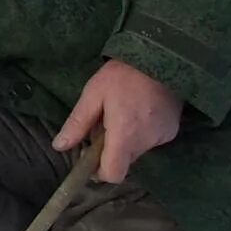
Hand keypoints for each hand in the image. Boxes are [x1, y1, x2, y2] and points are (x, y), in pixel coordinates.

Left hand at [52, 59, 182, 182]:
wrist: (161, 56)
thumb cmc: (122, 74)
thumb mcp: (93, 95)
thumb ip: (77, 123)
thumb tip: (59, 146)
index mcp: (124, 135)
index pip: (114, 173)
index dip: (100, 171)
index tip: (90, 157)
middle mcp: (146, 141)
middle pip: (123, 162)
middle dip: (110, 150)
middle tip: (104, 125)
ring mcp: (162, 137)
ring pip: (136, 151)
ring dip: (126, 141)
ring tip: (123, 114)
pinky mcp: (172, 131)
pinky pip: (150, 141)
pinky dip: (141, 134)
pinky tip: (139, 112)